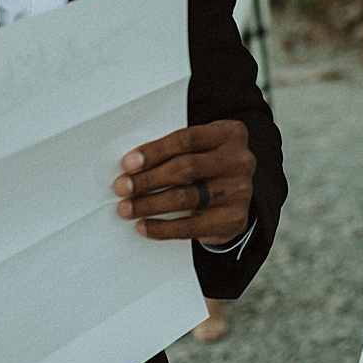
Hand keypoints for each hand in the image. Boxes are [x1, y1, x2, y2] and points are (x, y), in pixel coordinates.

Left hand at [114, 120, 254, 245]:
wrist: (235, 200)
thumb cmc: (207, 168)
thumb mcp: (200, 149)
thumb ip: (174, 151)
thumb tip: (130, 166)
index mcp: (230, 134)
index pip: (187, 139)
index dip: (154, 151)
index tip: (128, 164)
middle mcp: (240, 160)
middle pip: (186, 168)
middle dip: (148, 179)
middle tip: (121, 187)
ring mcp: (240, 191)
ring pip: (186, 197)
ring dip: (149, 204)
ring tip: (126, 208)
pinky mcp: (233, 219)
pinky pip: (191, 226)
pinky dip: (162, 228)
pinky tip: (143, 226)